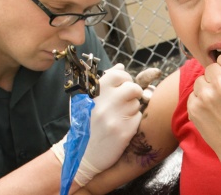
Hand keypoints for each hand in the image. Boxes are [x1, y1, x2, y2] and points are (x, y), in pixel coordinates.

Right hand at [52, 63, 142, 185]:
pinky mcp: (124, 132)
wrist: (82, 155)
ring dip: (132, 108)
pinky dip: (134, 122)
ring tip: (119, 116)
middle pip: (133, 88)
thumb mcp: (89, 100)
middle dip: (134, 93)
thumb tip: (121, 66)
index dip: (125, 79)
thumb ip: (106, 82)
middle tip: (127, 101)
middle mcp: (104, 103)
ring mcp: (115, 118)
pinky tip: (121, 127)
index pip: (119, 74)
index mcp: (95, 93)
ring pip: (137, 103)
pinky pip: (138, 118)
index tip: (123, 86)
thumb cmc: (87, 124)